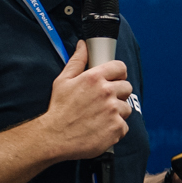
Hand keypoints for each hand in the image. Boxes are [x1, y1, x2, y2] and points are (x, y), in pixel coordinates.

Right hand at [41, 39, 132, 161]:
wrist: (54, 137)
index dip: (118, 74)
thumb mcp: (63, 81)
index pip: (120, 68)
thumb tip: (83, 45)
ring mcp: (113, 111)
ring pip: (126, 108)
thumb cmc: (58, 109)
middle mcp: (106, 92)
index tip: (113, 80)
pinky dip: (115, 129)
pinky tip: (101, 129)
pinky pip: (124, 126)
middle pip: (127, 88)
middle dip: (118, 94)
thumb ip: (77, 61)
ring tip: (100, 118)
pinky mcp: (116, 128)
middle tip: (104, 102)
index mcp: (94, 78)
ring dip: (117, 113)